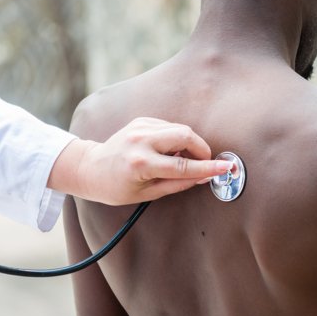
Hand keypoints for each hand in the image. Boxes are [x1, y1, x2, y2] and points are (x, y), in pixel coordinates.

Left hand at [49, 117, 231, 204]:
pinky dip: (178, 138)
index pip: (183, 165)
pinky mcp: (142, 121)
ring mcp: (140, 128)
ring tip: (183, 159)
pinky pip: (170, 126)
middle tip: (205, 162)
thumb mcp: (148, 194)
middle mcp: (141, 142)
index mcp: (141, 164)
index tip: (225, 167)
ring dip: (190, 144)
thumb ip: (178, 184)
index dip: (207, 167)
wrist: (91, 169)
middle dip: (202, 149)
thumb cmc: (117, 187)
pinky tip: (170, 150)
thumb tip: (203, 177)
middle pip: (185, 136)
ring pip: (180, 128)